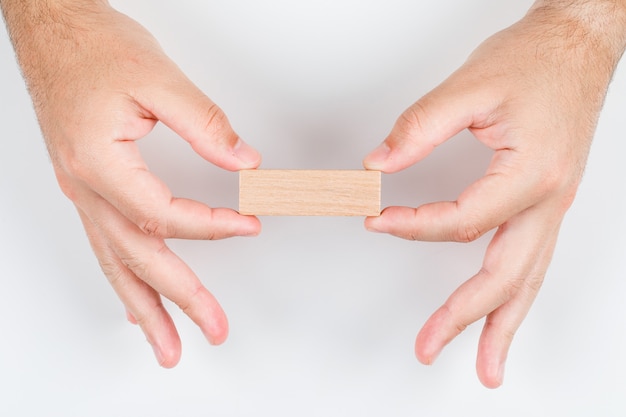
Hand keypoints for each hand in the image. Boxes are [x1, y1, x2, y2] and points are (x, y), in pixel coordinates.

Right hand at [2, 1, 261, 365]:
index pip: (164, 216)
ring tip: (167, 345)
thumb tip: (244, 161)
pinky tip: (135, 303)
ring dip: (145, 308)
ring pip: (114, 264)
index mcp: (100, 164)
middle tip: (213, 330)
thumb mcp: (157, 78)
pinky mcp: (86, 185)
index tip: (248, 225)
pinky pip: (104, 246)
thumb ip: (205, 124)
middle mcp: (85, 187)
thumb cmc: (93, 47)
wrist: (52, 28)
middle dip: (179, 299)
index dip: (212, 226)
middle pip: (138, 259)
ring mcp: (81, 191)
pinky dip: (123, 280)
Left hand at [363, 1, 625, 387]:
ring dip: (503, 326)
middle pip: (504, 277)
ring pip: (528, 281)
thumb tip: (379, 164)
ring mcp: (552, 207)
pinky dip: (516, 296)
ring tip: (486, 366)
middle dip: (464, 318)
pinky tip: (504, 312)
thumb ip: (420, 127)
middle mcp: (548, 200)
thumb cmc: (536, 61)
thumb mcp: (471, 85)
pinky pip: (532, 262)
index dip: (412, 226)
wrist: (577, 47)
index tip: (376, 219)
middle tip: (428, 347)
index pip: (462, 221)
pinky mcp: (547, 204)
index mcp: (531, 173)